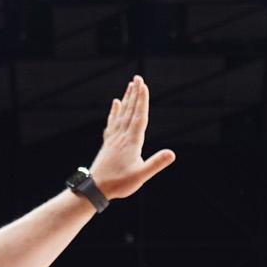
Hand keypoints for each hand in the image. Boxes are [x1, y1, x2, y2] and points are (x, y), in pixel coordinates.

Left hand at [84, 76, 175, 199]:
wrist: (95, 188)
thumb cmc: (119, 184)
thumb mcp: (141, 176)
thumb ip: (156, 163)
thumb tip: (172, 153)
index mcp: (132, 142)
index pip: (139, 117)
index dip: (142, 101)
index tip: (143, 85)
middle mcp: (122, 136)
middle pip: (130, 111)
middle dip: (135, 94)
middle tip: (137, 78)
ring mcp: (114, 138)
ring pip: (121, 114)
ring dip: (127, 99)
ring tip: (130, 85)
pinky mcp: (108, 143)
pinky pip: (113, 122)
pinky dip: (115, 111)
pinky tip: (116, 104)